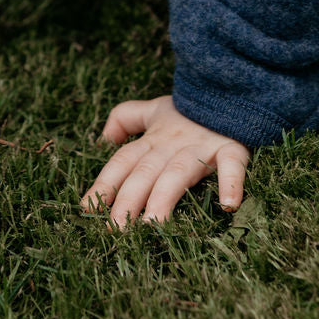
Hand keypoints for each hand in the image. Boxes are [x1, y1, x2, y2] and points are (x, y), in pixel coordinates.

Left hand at [81, 94, 249, 226]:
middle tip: (116, 230)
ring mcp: (201, 147)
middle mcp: (172, 145)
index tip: (86, 209)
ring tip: (152, 226)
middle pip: (144, 173)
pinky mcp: (232, 148)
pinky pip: (231, 165)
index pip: (123, 161)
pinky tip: (228, 206)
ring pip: (178, 174)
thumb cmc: (192, 109)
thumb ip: (126, 118)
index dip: (105, 183)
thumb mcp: (156, 108)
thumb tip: (103, 138)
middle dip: (128, 200)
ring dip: (163, 198)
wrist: (231, 88)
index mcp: (154, 139)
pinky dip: (231, 183)